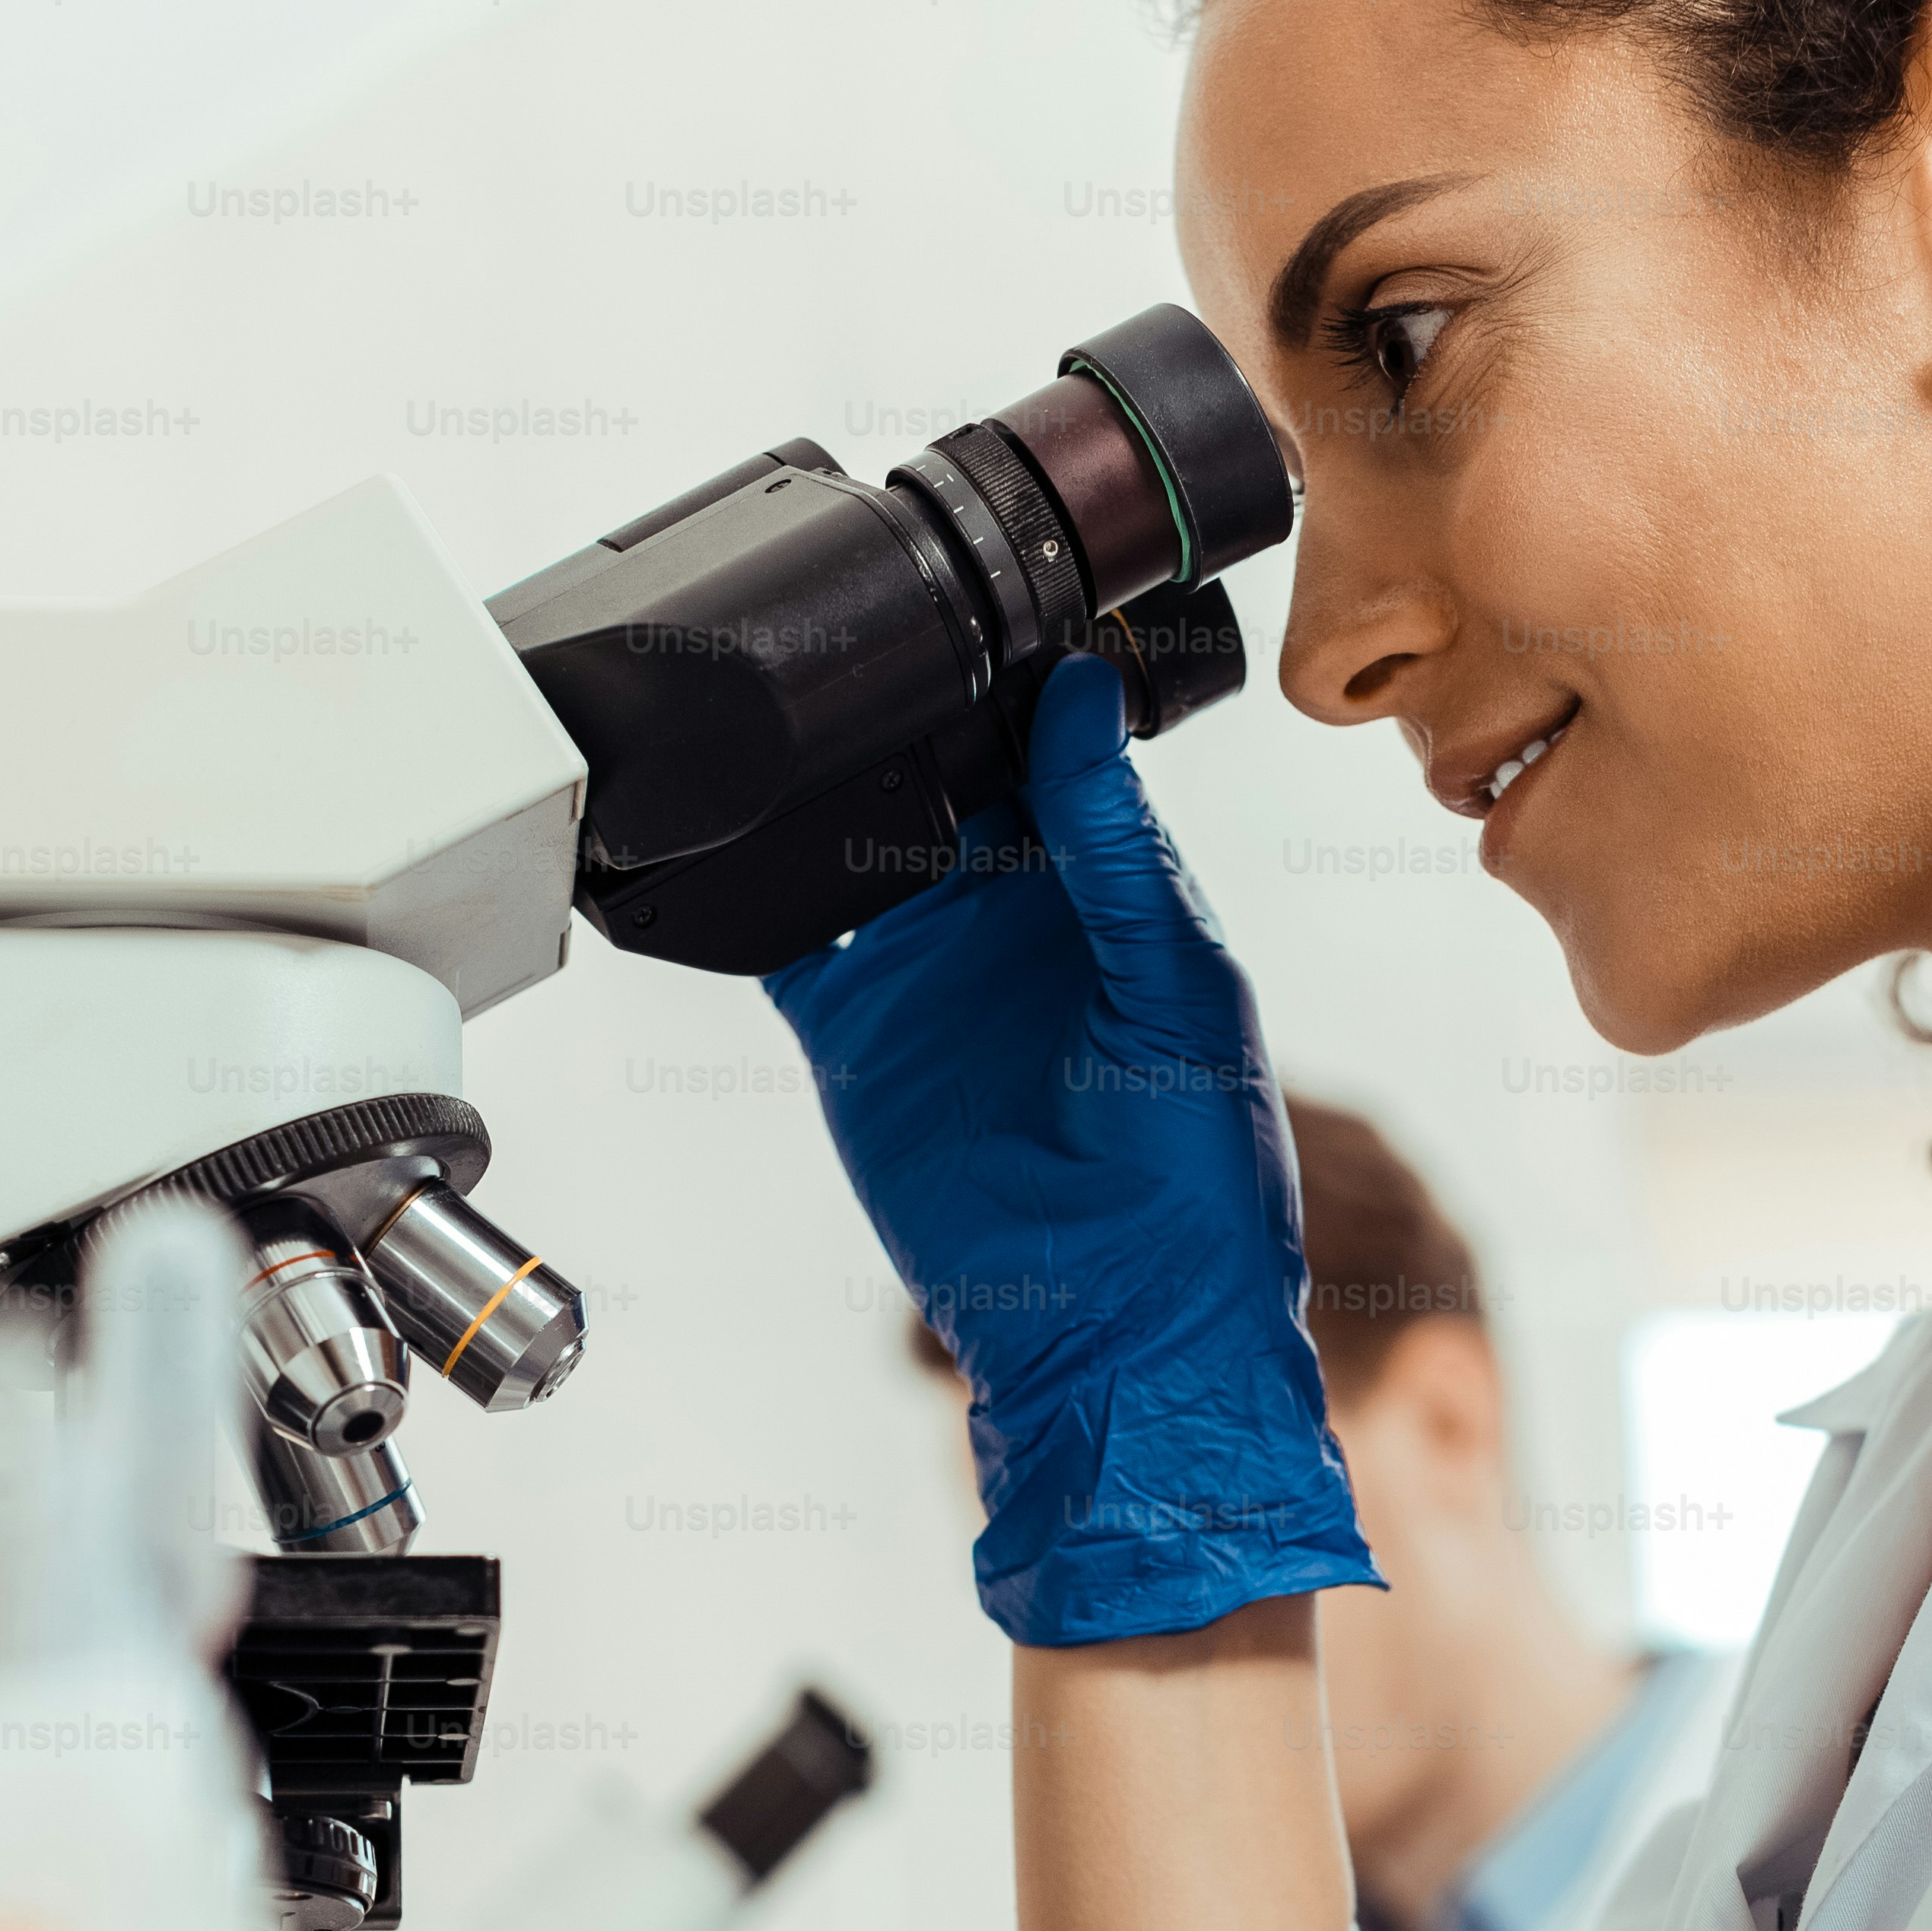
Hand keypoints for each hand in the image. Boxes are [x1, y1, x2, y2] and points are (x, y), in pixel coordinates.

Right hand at [766, 652, 1373, 1646]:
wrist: (1117, 1335)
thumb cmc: (1198, 1180)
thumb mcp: (1176, 987)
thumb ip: (1115, 849)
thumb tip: (1077, 700)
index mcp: (1109, 891)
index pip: (1049, 751)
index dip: (1013, 680)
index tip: (978, 595)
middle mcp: (1013, 917)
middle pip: (941, 776)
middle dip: (903, 713)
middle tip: (857, 630)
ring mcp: (927, 970)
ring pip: (857, 837)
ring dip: (824, 783)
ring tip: (784, 710)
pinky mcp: (855, 1032)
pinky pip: (793, 938)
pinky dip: (757, 890)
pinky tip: (733, 830)